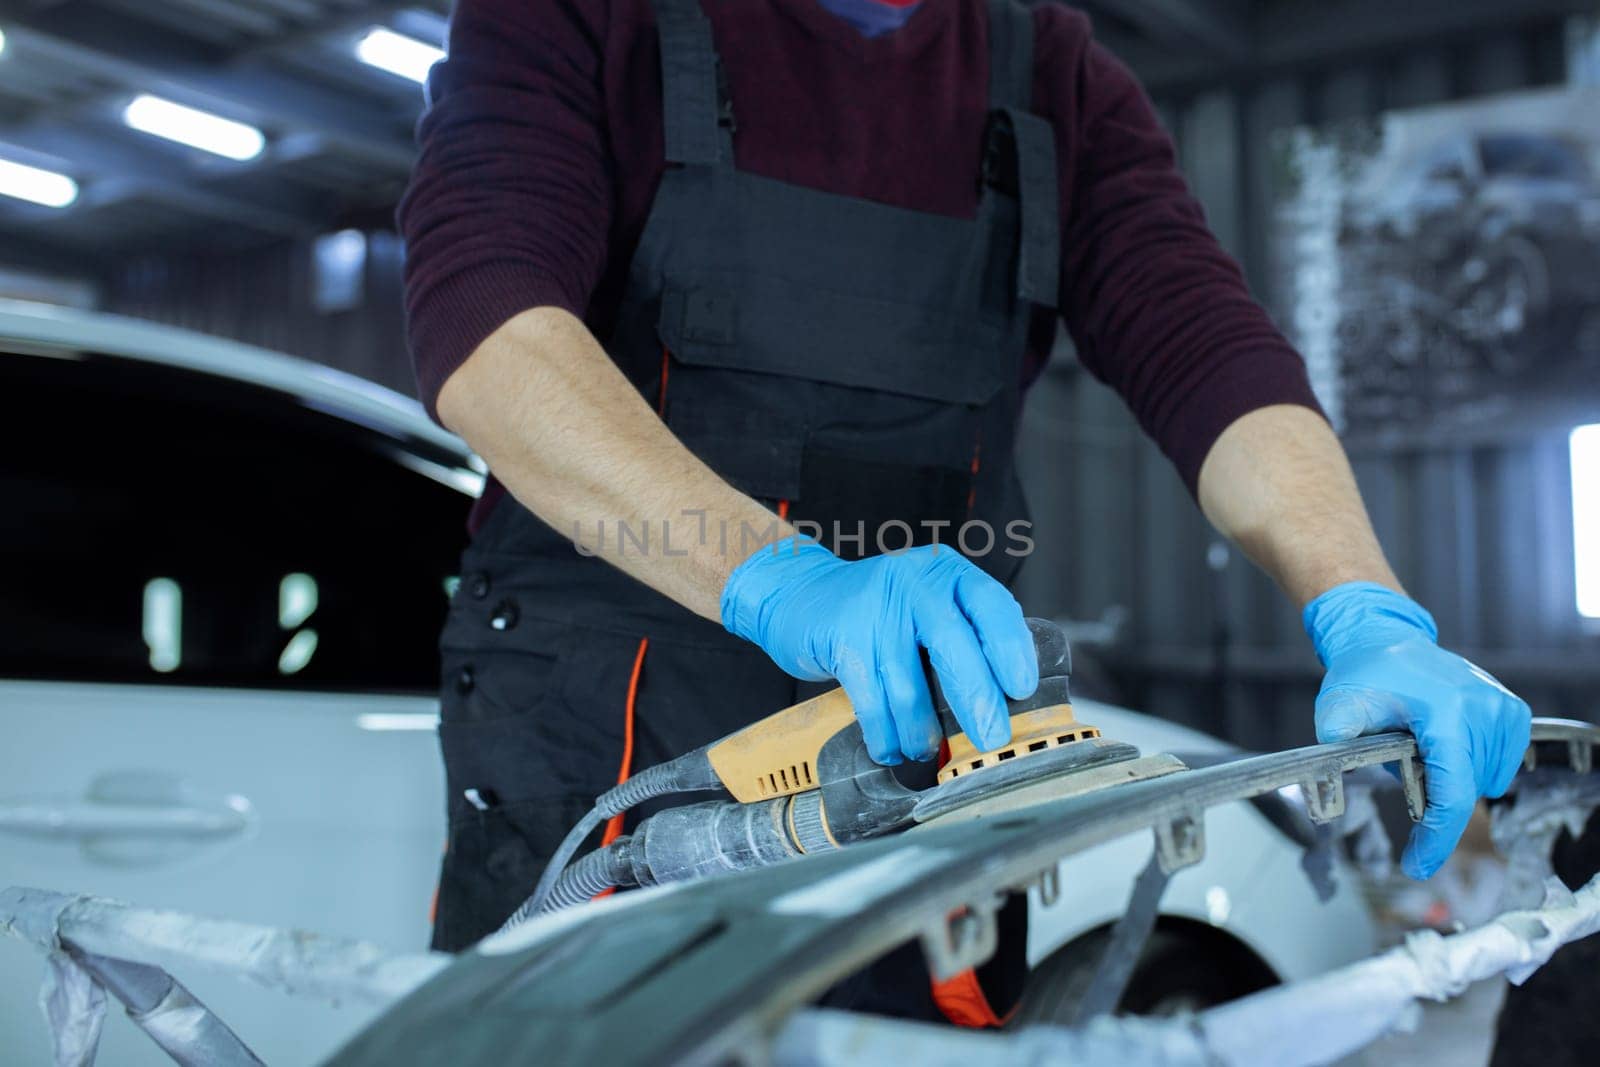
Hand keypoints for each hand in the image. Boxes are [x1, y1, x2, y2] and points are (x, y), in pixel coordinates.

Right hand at [721, 537, 1037, 764]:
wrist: (798, 593)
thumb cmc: (875, 610)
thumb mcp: (924, 605)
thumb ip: (961, 637)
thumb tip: (1004, 702)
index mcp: (945, 574)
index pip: (992, 605)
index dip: (1011, 649)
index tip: (1022, 689)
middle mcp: (914, 584)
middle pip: (955, 647)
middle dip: (977, 700)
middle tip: (991, 738)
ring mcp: (875, 610)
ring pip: (910, 687)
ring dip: (921, 731)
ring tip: (925, 751)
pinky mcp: (842, 639)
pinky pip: (872, 702)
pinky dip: (885, 735)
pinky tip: (891, 747)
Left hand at [1304, 582, 1530, 878]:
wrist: (1386, 639)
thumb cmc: (1363, 674)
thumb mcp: (1339, 706)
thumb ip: (1337, 737)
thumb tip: (1328, 771)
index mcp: (1449, 714)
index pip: (1452, 793)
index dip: (1436, 839)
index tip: (1416, 867)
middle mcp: (1485, 710)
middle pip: (1466, 791)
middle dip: (1433, 796)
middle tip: (1403, 764)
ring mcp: (1504, 709)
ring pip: (1484, 782)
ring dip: (1453, 779)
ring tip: (1422, 744)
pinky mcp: (1513, 711)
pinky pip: (1498, 764)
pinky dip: (1471, 765)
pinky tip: (1445, 742)